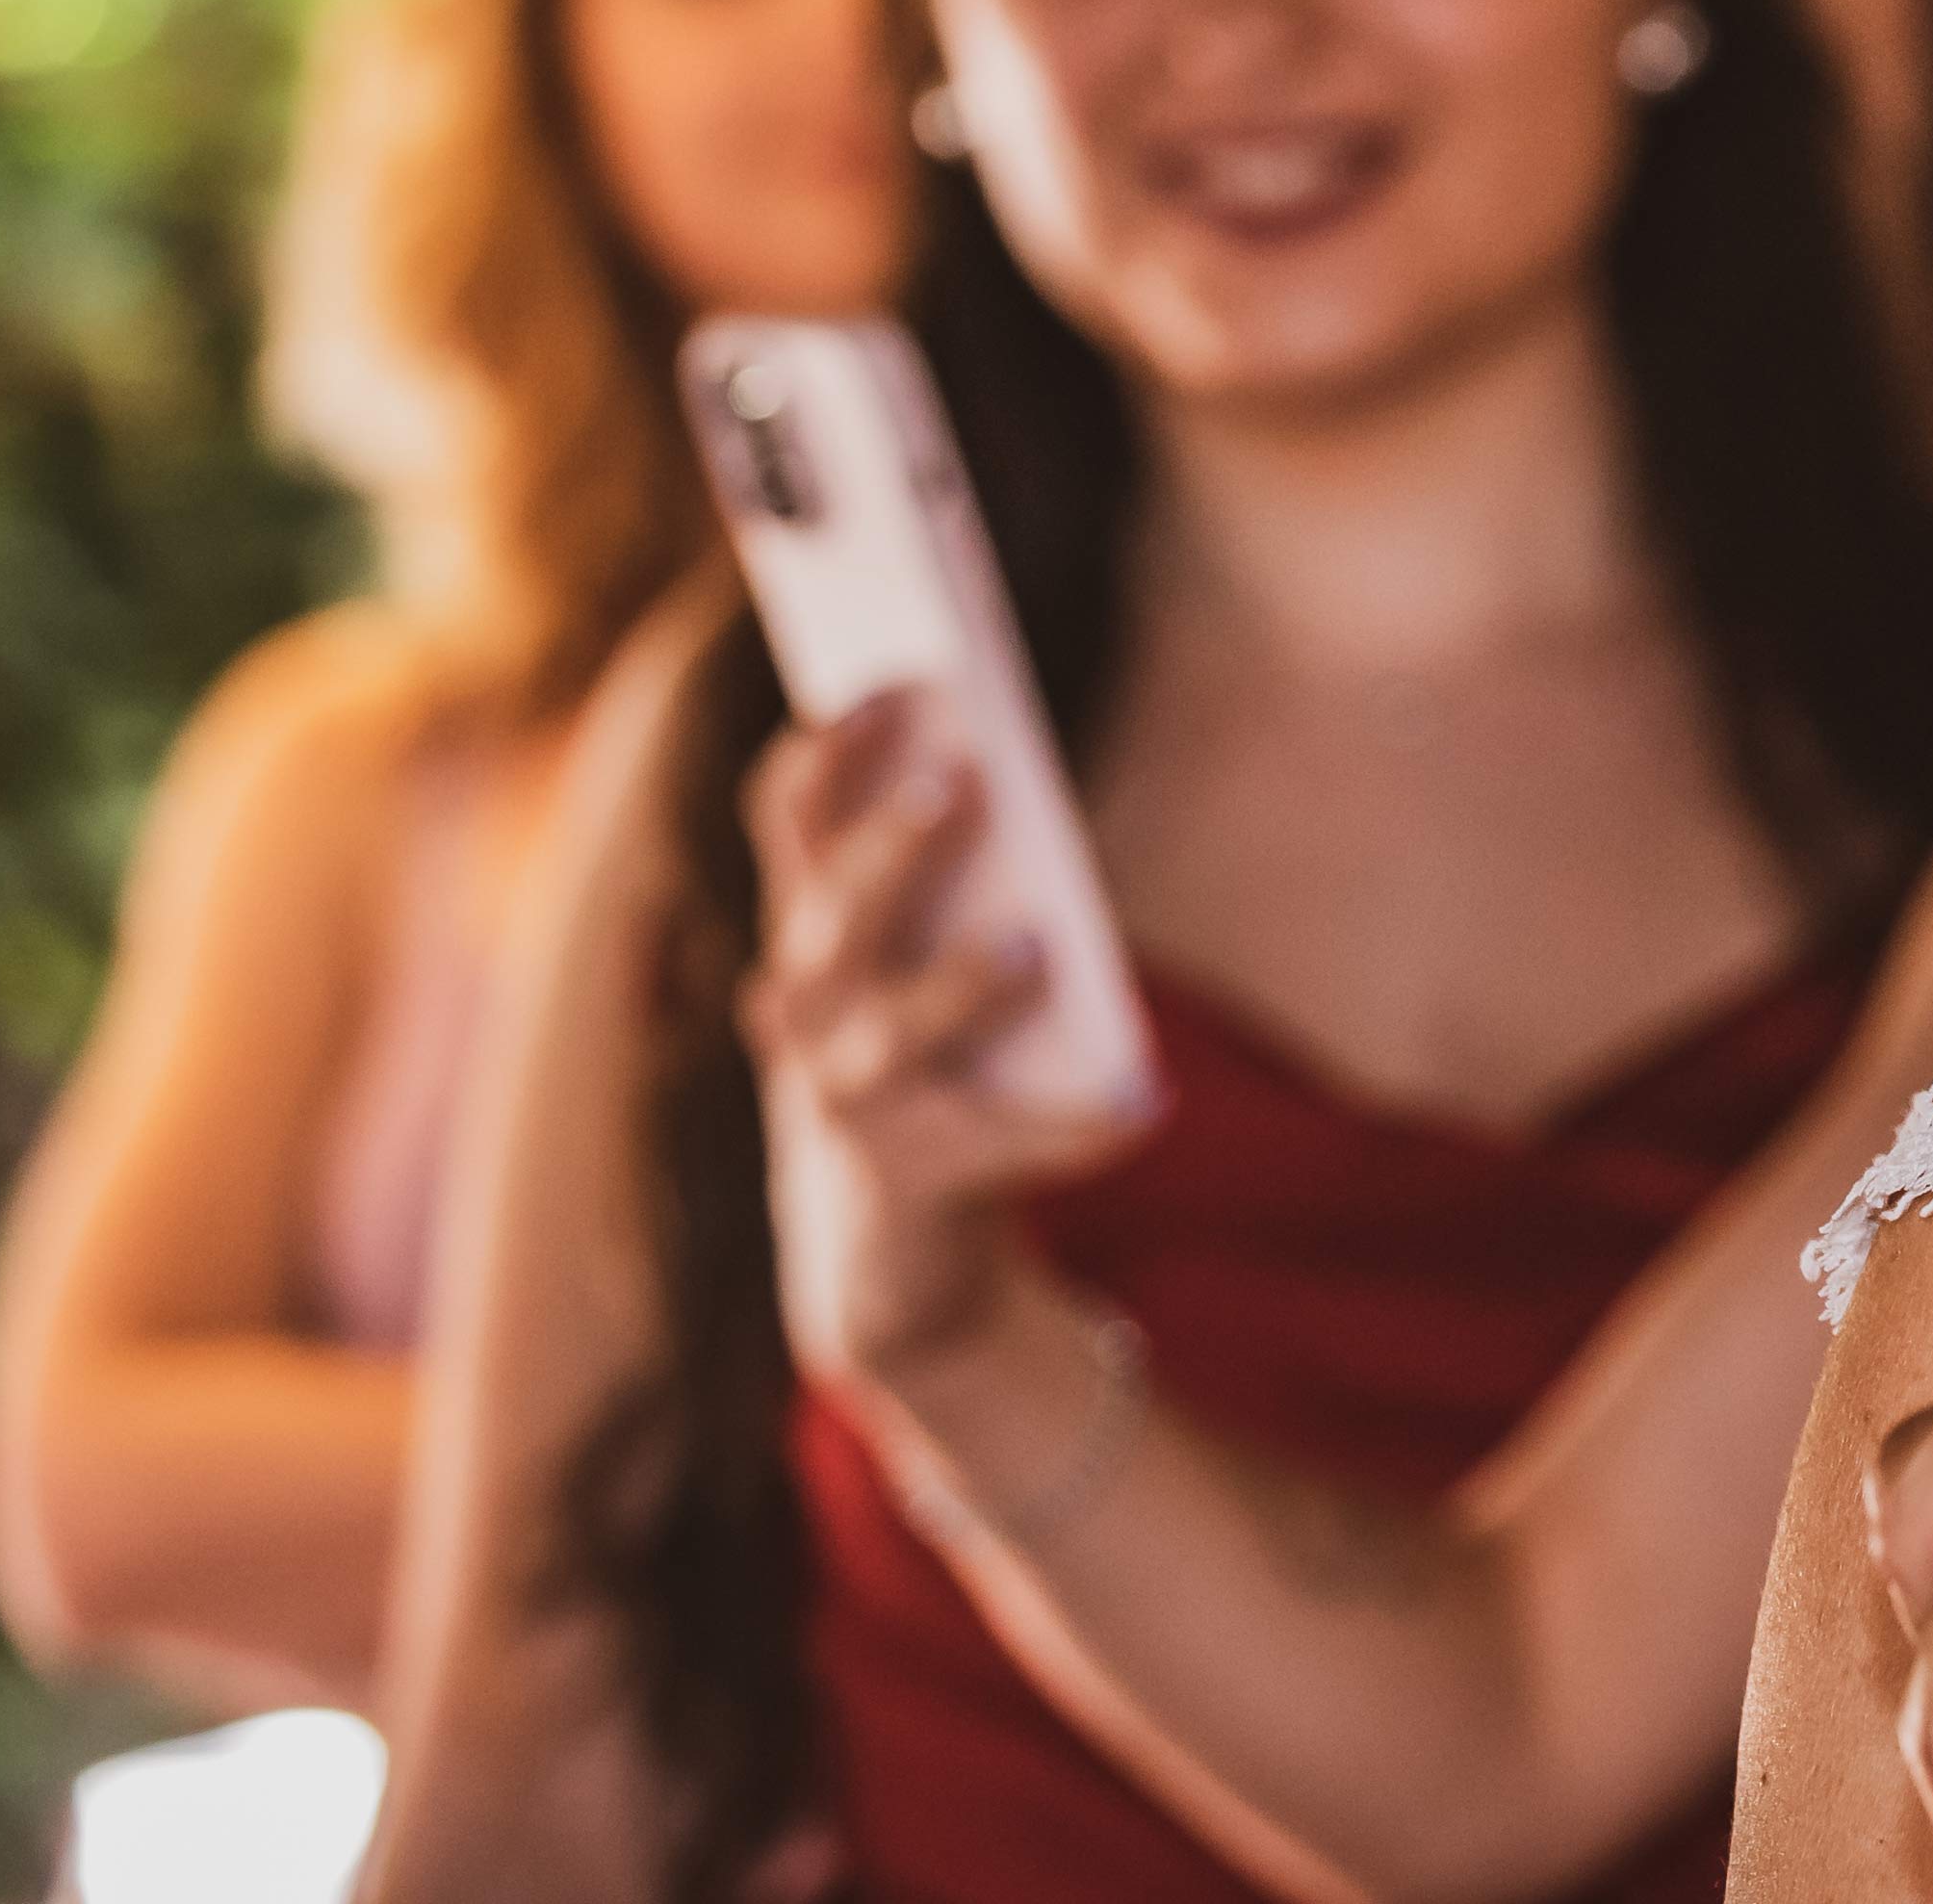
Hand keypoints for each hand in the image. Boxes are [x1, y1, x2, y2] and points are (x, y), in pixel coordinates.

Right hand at [739, 690, 1153, 1389]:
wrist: (890, 1246)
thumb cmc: (923, 1061)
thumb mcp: (913, 962)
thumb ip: (939, 881)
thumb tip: (999, 776)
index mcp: (811, 937)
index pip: (791, 829)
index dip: (821, 761)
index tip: (870, 685)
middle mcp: (806, 1015)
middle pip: (840, 918)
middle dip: (896, 847)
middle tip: (964, 779)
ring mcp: (842, 1105)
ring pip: (896, 1031)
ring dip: (961, 984)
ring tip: (1033, 945)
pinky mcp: (906, 1181)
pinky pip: (996, 1146)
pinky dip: (1069, 1127)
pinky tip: (1142, 1108)